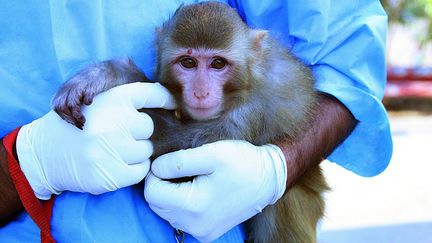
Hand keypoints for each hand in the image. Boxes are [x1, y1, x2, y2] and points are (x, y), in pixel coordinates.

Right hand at [16, 82, 175, 199]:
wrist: (45, 154)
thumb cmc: (79, 126)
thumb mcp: (97, 101)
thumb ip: (126, 99)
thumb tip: (170, 102)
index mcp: (112, 99)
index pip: (151, 93)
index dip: (165, 98)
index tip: (173, 105)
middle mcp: (115, 122)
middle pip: (148, 127)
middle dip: (137, 132)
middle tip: (117, 135)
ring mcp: (113, 149)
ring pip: (146, 150)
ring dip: (134, 152)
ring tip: (112, 151)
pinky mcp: (113, 174)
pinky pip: (142, 171)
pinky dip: (132, 170)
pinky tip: (114, 164)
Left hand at [144, 140, 286, 241]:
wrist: (269, 179)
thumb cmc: (243, 162)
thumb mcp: (212, 153)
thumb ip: (178, 161)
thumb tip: (155, 168)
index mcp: (195, 206)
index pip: (152, 193)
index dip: (153, 174)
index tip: (166, 161)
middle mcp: (196, 225)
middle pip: (157, 205)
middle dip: (159, 184)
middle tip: (175, 167)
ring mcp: (202, 232)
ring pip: (167, 213)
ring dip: (169, 194)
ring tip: (187, 177)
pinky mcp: (207, 232)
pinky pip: (181, 219)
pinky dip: (180, 203)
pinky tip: (194, 189)